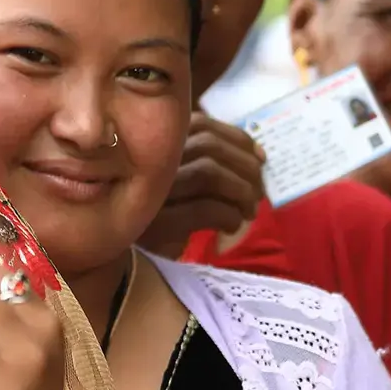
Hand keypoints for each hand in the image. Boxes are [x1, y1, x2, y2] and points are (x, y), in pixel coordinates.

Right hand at [139, 112, 265, 255]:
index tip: (260, 158)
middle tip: (258, 193)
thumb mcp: (184, 185)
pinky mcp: (155, 226)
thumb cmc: (164, 222)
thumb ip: (212, 163)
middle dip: (246, 167)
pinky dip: (229, 215)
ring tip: (249, 211)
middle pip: (208, 145)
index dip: (237, 138)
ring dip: (241, 191)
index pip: (199, 123)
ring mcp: (148, 194)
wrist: (130, 266)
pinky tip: (232, 227)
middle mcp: (147, 164)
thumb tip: (259, 156)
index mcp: (153, 147)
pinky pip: (205, 209)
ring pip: (209, 172)